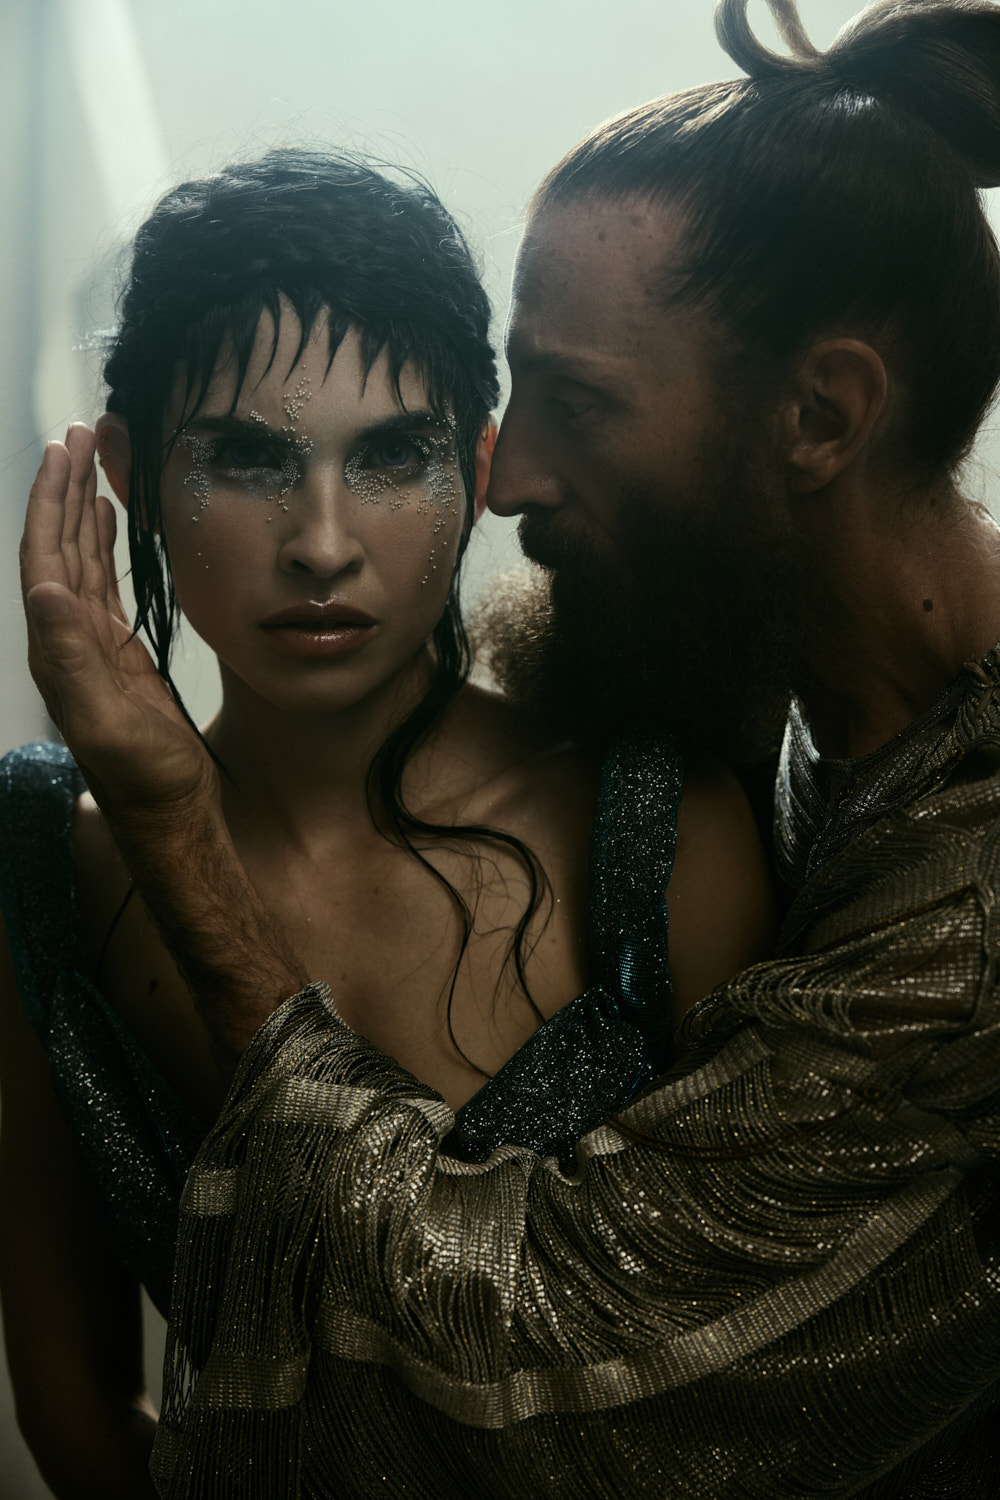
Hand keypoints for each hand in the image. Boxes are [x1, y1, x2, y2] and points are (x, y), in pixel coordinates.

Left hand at [20, 425, 217, 817]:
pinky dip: (102, 544)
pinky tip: (107, 520)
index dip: (50, 505)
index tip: (64, 455)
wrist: (169, 811)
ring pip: (80, 558)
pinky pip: (104, 583)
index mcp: (57, 647)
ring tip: (90, 462)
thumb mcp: (105, 720)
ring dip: (81, 508)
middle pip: (57, 548)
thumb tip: (47, 590)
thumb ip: (73, 657)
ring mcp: (92, 643)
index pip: (44, 559)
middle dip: (64, 489)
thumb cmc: (141, 777)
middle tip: (79, 437)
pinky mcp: (118, 651)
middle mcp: (67, 638)